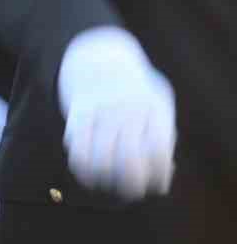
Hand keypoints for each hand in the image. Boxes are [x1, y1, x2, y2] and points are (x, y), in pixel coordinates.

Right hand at [57, 27, 175, 199]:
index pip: (159, 157)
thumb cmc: (134, 85)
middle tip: (130, 189)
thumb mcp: (158, 100)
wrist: (97, 54)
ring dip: (104, 179)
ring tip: (107, 181)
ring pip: (101, 162)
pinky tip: (87, 171)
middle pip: (129, 163)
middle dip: (130, 185)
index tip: (154, 183)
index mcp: (153, 109)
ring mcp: (101, 111)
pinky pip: (78, 150)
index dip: (158, 177)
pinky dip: (82, 168)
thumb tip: (166, 172)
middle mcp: (127, 110)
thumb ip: (164, 134)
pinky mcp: (77, 112)